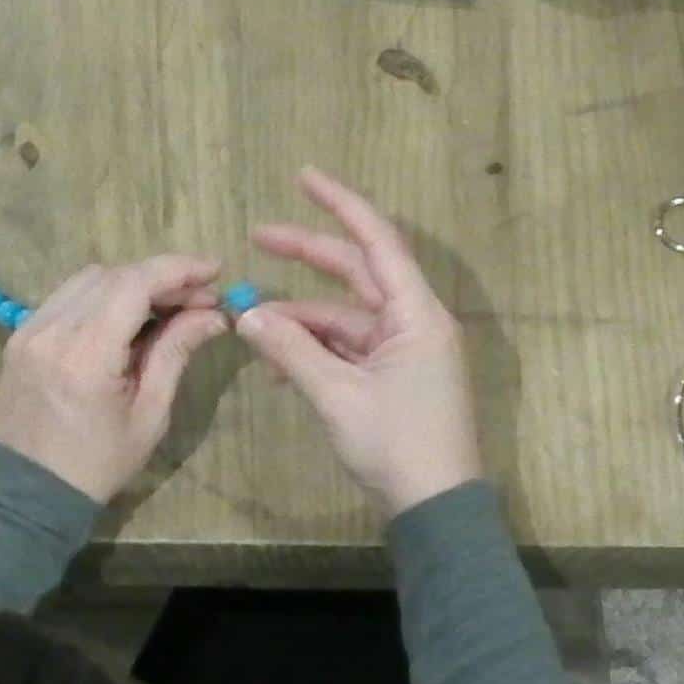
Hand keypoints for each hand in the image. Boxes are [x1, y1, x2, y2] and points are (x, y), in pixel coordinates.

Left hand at [0, 256, 229, 503]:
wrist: (27, 493)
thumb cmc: (97, 464)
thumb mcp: (148, 415)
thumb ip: (175, 354)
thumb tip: (213, 316)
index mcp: (86, 354)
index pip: (135, 284)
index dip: (178, 270)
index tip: (214, 271)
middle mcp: (52, 330)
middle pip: (114, 275)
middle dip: (161, 278)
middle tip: (199, 300)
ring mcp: (29, 329)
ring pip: (88, 280)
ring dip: (131, 284)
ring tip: (166, 309)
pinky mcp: (20, 336)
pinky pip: (66, 297)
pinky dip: (102, 297)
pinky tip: (126, 319)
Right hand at [236, 168, 482, 518]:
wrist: (436, 507)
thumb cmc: (397, 444)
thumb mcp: (337, 395)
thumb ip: (291, 349)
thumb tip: (248, 315)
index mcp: (416, 313)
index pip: (376, 240)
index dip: (340, 204)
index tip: (304, 175)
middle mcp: (415, 321)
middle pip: (358, 271)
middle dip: (308, 253)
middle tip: (257, 235)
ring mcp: (407, 350)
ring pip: (347, 314)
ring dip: (302, 315)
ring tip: (252, 321)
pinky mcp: (396, 377)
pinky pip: (350, 346)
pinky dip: (315, 347)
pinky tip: (277, 362)